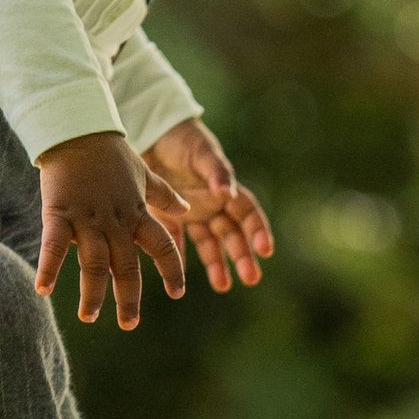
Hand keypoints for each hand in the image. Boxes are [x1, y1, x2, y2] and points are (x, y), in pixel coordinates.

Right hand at [34, 129, 188, 326]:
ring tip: (90, 318)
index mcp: (138, 214)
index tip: (176, 293)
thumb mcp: (144, 174)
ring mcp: (87, 218)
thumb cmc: (111, 153)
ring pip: (94, 263)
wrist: (77, 127)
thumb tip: (188, 209)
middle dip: (129, 298)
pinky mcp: (58, 212)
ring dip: (93, 293)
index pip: (163, 247)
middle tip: (129, 324)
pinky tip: (43, 289)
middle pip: (127, 266)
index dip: (172, 270)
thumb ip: (164, 196)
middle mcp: (116, 221)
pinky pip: (53, 244)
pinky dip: (49, 267)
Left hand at [144, 119, 273, 294]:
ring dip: (217, 264)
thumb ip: (216, 172)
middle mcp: (213, 206)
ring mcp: (193, 214)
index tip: (265, 250)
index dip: (258, 231)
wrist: (152, 132)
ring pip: (210, 244)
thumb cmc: (182, 139)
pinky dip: (178, 259)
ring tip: (223, 285)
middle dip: (243, 256)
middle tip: (251, 278)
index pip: (248, 214)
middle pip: (233, 234)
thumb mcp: (202, 152)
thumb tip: (228, 193)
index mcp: (225, 190)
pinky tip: (180, 277)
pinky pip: (177, 242)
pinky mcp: (170, 218)